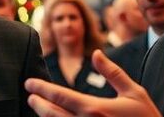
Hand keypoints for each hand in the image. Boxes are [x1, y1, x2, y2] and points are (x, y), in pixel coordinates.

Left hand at [25, 50, 161, 116]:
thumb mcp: (134, 93)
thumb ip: (112, 73)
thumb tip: (96, 53)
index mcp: (95, 108)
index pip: (59, 96)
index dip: (41, 88)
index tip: (30, 84)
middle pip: (51, 114)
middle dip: (38, 103)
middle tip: (30, 95)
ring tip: (39, 108)